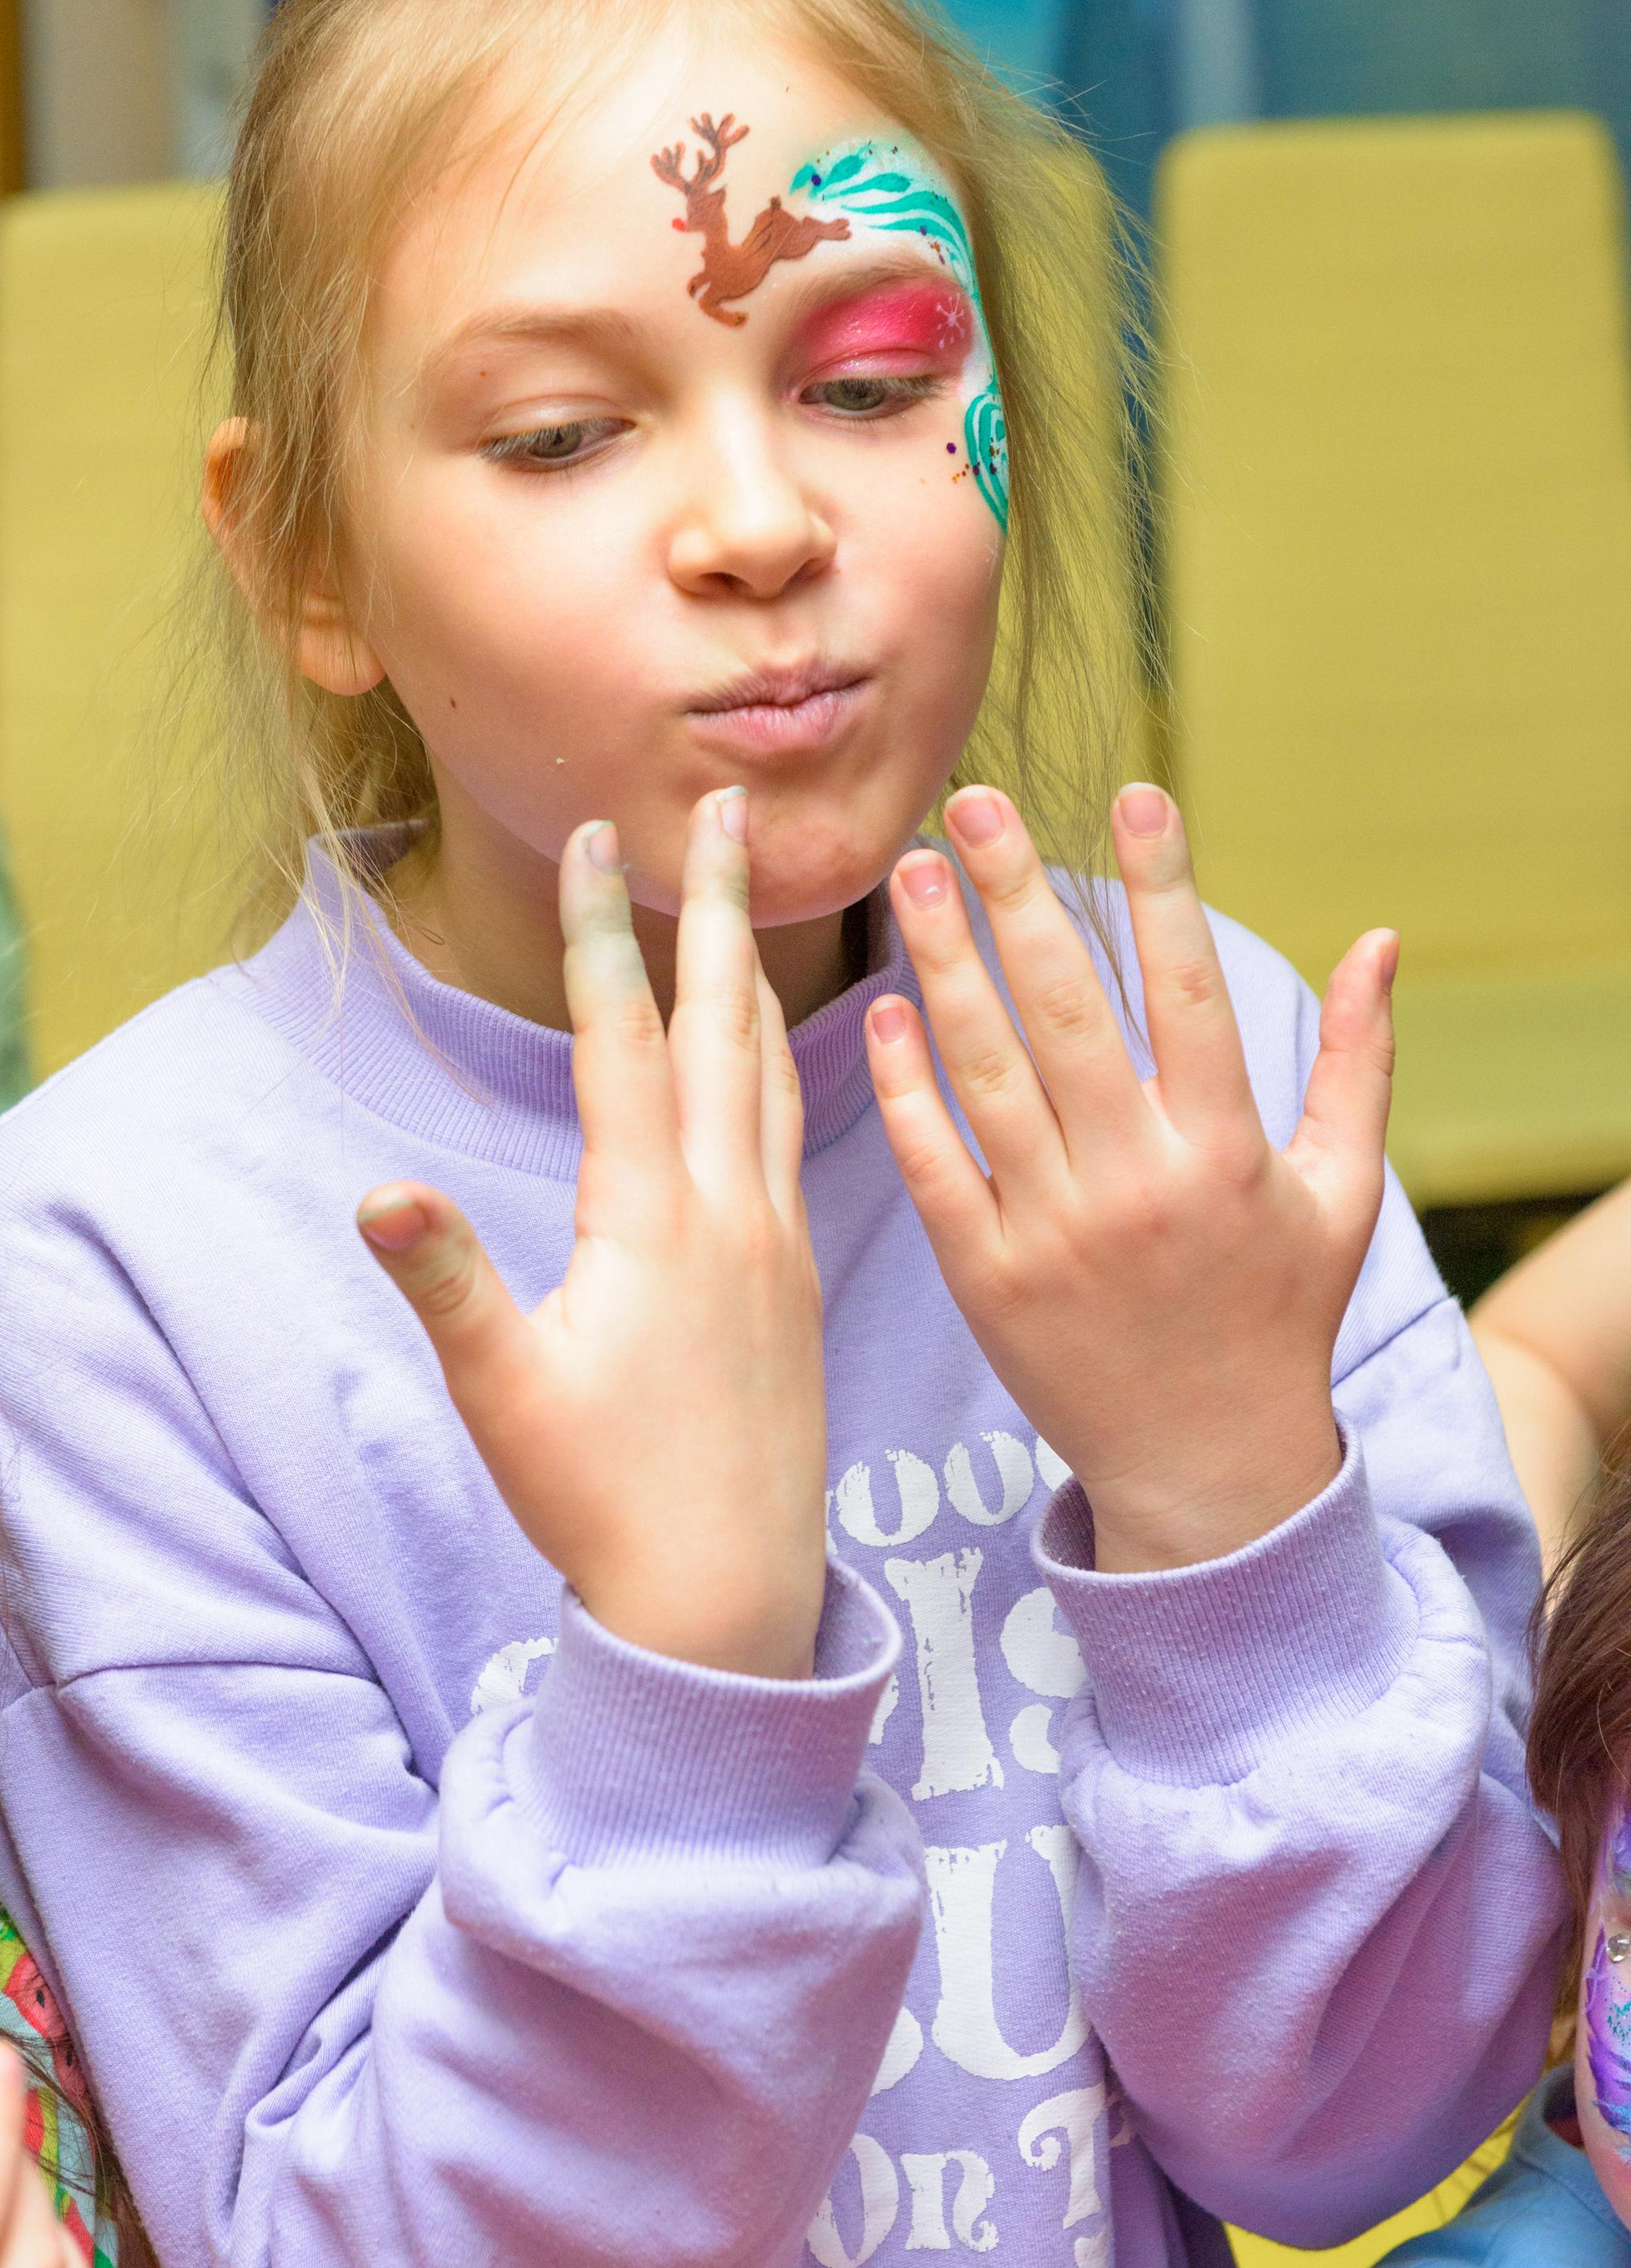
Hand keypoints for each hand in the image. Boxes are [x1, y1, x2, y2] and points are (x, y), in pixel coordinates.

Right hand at [359, 789, 827, 1677]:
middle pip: (722, 1023)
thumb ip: (449, 1284)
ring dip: (760, 969)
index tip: (601, 838)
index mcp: (653, 1221)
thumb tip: (380, 1196)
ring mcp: (775, 1241)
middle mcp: (730, 1210)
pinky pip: (799, 1132)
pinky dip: (793, 1060)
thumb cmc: (604, 1505)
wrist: (733, 1603)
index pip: (622, 1043)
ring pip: (773, 1070)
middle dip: (716, 906)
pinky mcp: (797, 1278)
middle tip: (723, 807)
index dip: (603, 935)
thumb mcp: (506, 1394)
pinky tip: (792, 1045)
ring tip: (762, 891)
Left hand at [864, 783, 1395, 1572]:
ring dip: (943, 964)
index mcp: (1225, 1152)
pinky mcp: (984, 1278)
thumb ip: (1359, 1063)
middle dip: (1017, 898)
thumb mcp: (1340, 1194)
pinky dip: (907, 1086)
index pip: (1188, 992)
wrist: (1206, 1472)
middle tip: (969, 802)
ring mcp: (1051, 1232)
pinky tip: (886, 1007)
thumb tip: (1380, 939)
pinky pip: (933, 1163)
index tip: (1135, 795)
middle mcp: (1136, 1184)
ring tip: (911, 872)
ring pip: (985, 1073)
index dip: (1162, 889)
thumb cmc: (1275, 1316)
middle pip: (1066, 1014)